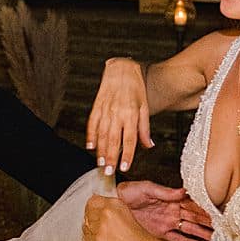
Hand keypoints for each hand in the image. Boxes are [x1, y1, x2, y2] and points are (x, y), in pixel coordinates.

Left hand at [82, 194, 155, 240]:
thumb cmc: (139, 236)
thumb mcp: (126, 214)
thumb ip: (111, 209)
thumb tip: (97, 208)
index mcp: (115, 204)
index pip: (93, 200)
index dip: (92, 207)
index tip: (92, 211)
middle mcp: (107, 212)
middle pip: (87, 212)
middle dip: (91, 218)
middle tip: (97, 225)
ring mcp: (101, 226)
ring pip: (86, 224)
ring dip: (91, 229)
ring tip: (101, 234)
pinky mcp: (98, 239)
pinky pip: (86, 237)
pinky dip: (91, 239)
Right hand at [87, 57, 151, 174]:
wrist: (121, 68)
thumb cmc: (136, 88)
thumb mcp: (145, 107)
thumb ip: (145, 128)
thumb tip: (149, 146)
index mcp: (131, 113)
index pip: (129, 138)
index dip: (127, 154)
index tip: (124, 167)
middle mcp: (117, 112)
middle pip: (114, 139)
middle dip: (111, 157)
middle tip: (108, 172)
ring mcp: (105, 109)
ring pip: (102, 133)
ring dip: (100, 150)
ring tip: (100, 164)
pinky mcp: (97, 105)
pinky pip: (92, 122)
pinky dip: (90, 135)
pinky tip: (90, 146)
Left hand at [117, 179, 212, 240]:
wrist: (113, 203)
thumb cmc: (129, 192)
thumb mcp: (146, 188)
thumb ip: (164, 191)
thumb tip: (183, 191)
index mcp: (170, 199)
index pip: (191, 204)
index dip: (204, 209)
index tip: (216, 213)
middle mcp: (172, 212)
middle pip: (193, 218)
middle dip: (207, 223)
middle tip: (222, 228)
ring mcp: (167, 223)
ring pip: (188, 229)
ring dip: (201, 234)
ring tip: (215, 239)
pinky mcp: (159, 233)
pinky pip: (176, 239)